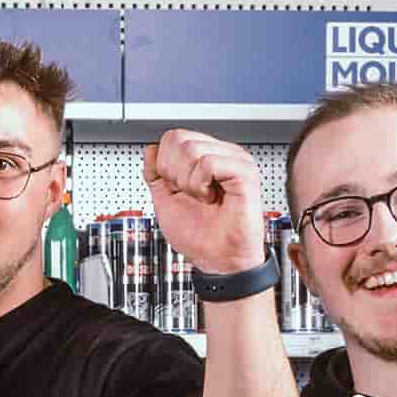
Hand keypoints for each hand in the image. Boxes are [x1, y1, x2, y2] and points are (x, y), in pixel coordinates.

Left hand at [143, 131, 267, 275]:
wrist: (217, 259)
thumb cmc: (199, 235)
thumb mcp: (165, 199)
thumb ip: (155, 173)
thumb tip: (151, 149)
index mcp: (206, 156)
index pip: (173, 137)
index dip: (164, 165)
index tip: (177, 189)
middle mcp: (222, 153)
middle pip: (178, 138)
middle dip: (172, 173)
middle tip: (190, 194)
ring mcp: (235, 160)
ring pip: (191, 149)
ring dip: (187, 182)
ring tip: (202, 198)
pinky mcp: (244, 172)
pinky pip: (208, 163)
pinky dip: (200, 185)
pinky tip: (211, 198)